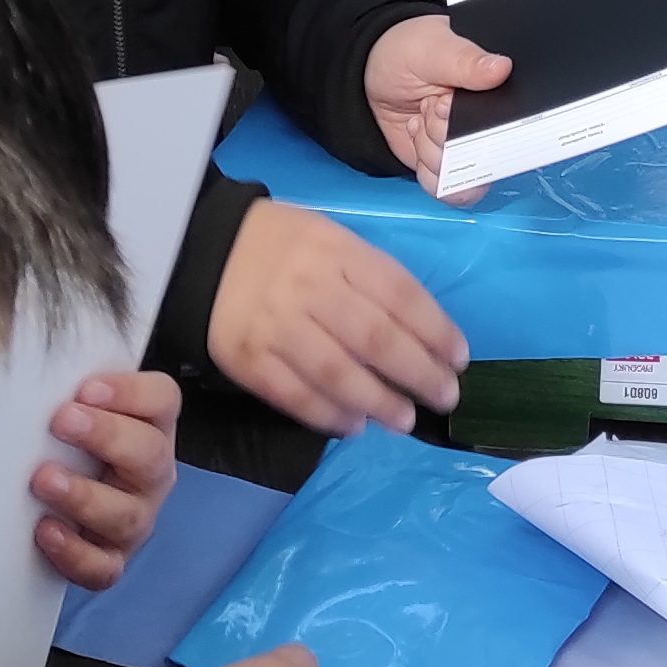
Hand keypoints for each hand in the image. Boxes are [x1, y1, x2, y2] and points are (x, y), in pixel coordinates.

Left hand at [33, 363, 178, 590]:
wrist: (60, 497)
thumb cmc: (64, 438)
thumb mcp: (72, 404)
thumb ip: (62, 383)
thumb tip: (18, 349)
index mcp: (150, 425)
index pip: (162, 400)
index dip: (130, 393)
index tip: (86, 387)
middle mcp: (151, 473)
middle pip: (150, 454)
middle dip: (106, 436)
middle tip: (62, 421)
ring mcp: (135, 517)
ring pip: (128, 515)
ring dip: (85, 496)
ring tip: (44, 480)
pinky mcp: (111, 558)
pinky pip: (105, 567)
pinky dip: (76, 553)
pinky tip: (46, 532)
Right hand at [210, 199, 467, 432]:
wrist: (208, 250)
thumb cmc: (288, 248)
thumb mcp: (336, 241)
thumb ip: (374, 281)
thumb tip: (425, 338)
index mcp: (338, 252)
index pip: (399, 294)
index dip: (435, 330)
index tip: (459, 359)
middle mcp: (309, 287)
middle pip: (374, 337)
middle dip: (418, 373)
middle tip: (444, 397)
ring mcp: (275, 324)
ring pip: (335, 371)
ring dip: (378, 401)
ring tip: (404, 420)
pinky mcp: (246, 357)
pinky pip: (292, 393)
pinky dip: (326, 415)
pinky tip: (353, 425)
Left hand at [365, 14, 511, 185]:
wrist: (372, 71)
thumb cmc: (408, 50)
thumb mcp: (434, 47)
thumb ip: (466, 61)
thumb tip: (501, 68)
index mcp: (496, 90)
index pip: (512, 125)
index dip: (477, 126)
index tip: (444, 104)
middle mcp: (488, 123)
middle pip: (485, 158)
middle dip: (446, 138)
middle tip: (430, 106)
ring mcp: (468, 147)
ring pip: (463, 178)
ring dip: (431, 151)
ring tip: (422, 117)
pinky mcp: (449, 164)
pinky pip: (447, 189)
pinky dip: (427, 172)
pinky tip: (418, 136)